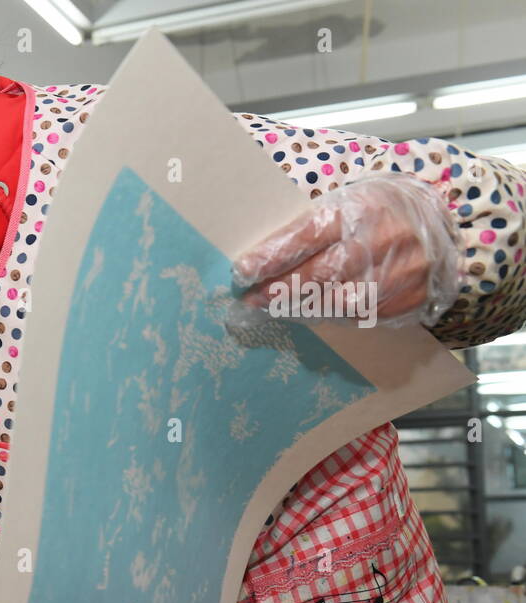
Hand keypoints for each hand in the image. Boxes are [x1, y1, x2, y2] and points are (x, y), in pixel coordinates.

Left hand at [227, 172, 462, 329]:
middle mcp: (379, 242)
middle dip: (277, 290)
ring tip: (272, 306)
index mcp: (360, 209)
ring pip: (334, 302)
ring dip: (297, 307)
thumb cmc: (381, 212)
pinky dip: (327, 314)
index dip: (271, 256)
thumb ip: (311, 225)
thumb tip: (260, 255)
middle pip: (317, 275)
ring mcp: (395, 275)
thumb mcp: (350, 201)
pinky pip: (355, 316)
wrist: (445, 226)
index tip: (242, 271)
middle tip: (249, 298)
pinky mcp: (404, 302)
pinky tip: (310, 309)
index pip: (306, 235)